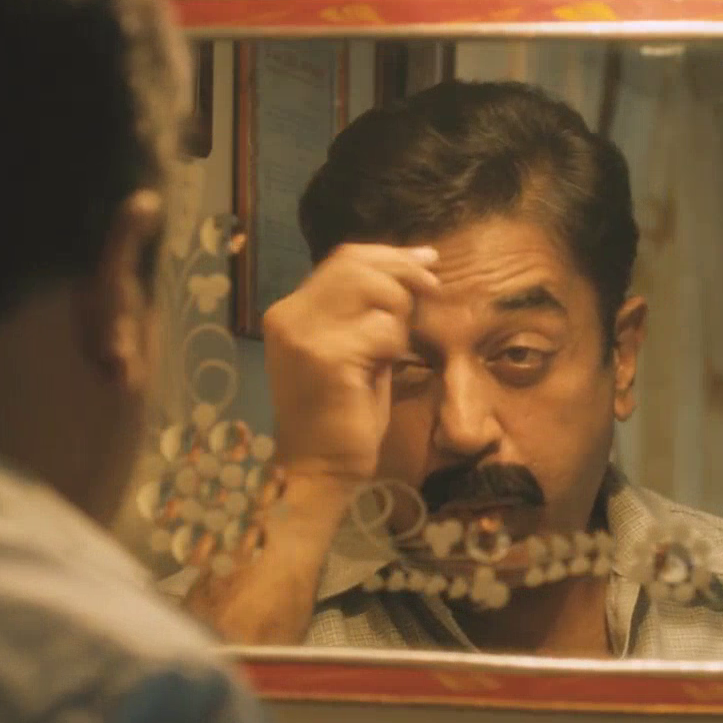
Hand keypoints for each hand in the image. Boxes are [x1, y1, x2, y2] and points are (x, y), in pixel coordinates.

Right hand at [262, 243, 439, 481]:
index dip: (391, 255)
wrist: (320, 468)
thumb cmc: (343, 414)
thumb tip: (418, 264)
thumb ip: (370, 309)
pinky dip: (394, 346)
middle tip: (433, 292)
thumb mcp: (355, 348)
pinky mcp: (326, 356)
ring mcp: (304, 334)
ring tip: (390, 350)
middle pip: (358, 265)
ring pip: (374, 291)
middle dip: (404, 275)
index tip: (429, 261)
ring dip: (397, 317)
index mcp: (291, 311)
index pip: (344, 258)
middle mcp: (289, 315)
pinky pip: (382, 330)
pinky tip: (382, 369)